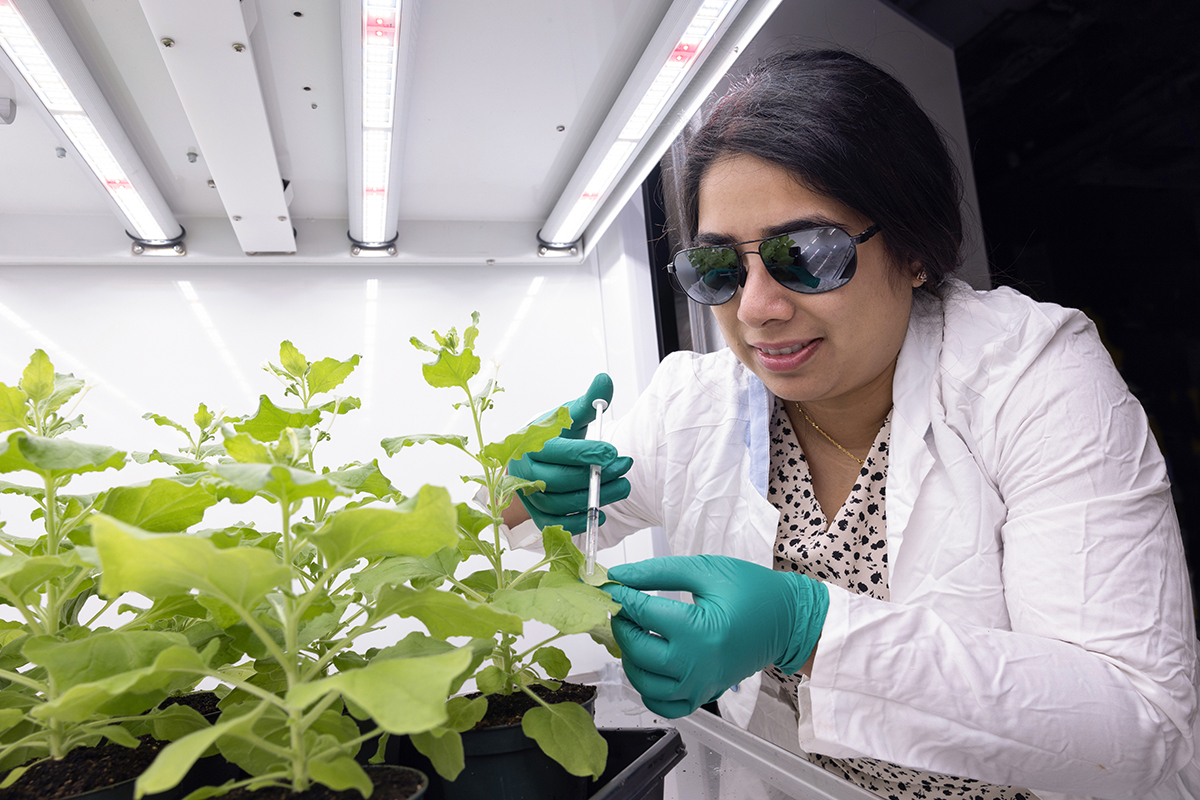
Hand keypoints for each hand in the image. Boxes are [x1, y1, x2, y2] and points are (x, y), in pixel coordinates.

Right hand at [508, 374, 632, 533]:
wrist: (533, 454)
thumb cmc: (553, 434)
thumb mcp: (570, 415)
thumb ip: (589, 401)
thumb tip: (604, 380)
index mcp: (529, 443)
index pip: (560, 451)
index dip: (589, 453)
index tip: (614, 452)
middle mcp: (524, 471)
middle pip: (560, 480)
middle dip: (596, 476)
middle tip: (624, 467)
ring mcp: (528, 495)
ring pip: (561, 503)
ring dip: (596, 498)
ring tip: (623, 486)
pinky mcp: (535, 514)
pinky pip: (555, 525)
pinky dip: (578, 522)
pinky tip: (601, 513)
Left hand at [603, 555, 828, 717]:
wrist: (789, 620)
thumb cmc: (754, 592)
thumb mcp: (706, 570)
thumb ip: (658, 572)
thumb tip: (620, 574)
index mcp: (701, 630)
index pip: (642, 613)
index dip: (621, 596)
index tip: (612, 584)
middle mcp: (698, 665)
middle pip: (637, 650)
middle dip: (622, 624)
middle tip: (622, 606)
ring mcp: (700, 685)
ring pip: (643, 682)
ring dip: (630, 656)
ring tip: (634, 632)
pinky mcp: (704, 694)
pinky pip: (663, 704)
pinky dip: (647, 688)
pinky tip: (648, 664)